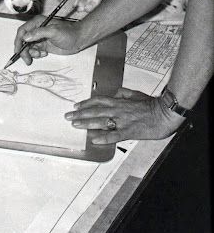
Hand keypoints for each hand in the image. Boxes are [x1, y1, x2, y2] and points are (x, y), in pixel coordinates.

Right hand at [14, 16, 80, 64]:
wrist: (79, 40)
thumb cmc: (68, 33)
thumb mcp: (54, 32)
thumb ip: (39, 33)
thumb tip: (25, 38)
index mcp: (37, 23)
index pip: (22, 31)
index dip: (18, 41)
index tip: (18, 50)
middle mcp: (36, 30)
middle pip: (23, 41)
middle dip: (24, 50)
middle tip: (28, 59)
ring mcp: (39, 38)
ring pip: (28, 47)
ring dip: (31, 53)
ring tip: (41, 54)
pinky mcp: (43, 46)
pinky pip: (35, 51)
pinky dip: (37, 54)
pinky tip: (45, 54)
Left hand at [65, 87, 185, 143]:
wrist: (165, 112)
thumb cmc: (152, 104)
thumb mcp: (136, 94)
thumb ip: (124, 93)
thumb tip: (116, 92)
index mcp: (119, 101)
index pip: (98, 101)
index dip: (86, 104)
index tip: (76, 107)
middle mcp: (118, 110)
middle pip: (95, 111)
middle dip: (80, 114)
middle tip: (68, 117)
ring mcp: (123, 121)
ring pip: (101, 121)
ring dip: (86, 123)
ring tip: (75, 125)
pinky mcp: (130, 131)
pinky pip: (114, 135)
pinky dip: (104, 137)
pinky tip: (95, 140)